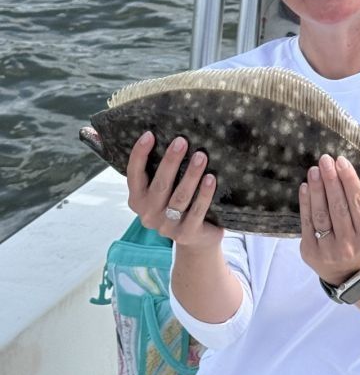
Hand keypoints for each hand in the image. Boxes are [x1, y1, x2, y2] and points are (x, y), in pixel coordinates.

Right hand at [126, 131, 223, 248]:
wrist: (196, 239)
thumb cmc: (178, 203)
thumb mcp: (164, 190)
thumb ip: (163, 170)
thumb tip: (174, 135)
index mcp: (138, 200)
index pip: (134, 175)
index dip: (139, 155)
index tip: (149, 134)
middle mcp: (148, 214)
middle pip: (160, 185)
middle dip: (170, 161)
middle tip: (182, 141)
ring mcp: (167, 226)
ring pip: (180, 197)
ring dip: (191, 175)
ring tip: (201, 156)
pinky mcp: (187, 233)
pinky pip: (197, 210)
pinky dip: (204, 194)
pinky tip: (211, 178)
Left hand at [299, 154, 359, 285]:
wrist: (343, 273)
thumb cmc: (354, 239)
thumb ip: (356, 206)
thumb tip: (341, 170)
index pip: (358, 204)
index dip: (349, 182)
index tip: (342, 161)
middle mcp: (348, 244)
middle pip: (339, 208)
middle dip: (331, 181)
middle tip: (326, 160)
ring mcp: (328, 250)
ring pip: (321, 215)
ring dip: (317, 190)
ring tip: (314, 170)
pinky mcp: (310, 251)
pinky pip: (306, 223)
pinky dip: (305, 203)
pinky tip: (305, 187)